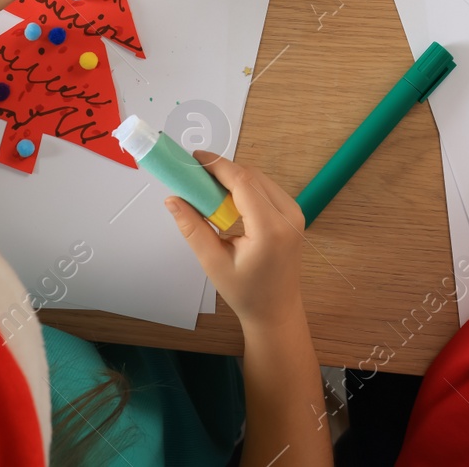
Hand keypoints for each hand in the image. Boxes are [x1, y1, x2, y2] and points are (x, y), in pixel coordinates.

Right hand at [166, 153, 306, 330]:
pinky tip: (226, 196)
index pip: (243, 182)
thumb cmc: (246, 293)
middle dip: (222, 170)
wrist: (276, 310)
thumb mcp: (213, 263)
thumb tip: (173, 200)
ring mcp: (295, 214)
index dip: (217, 165)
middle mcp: (289, 216)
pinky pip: (267, 189)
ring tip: (206, 186)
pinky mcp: (294, 214)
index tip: (194, 158)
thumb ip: (193, 228)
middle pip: (252, 176)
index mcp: (270, 229)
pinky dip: (246, 186)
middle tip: (194, 173)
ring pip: (260, 179)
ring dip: (234, 177)